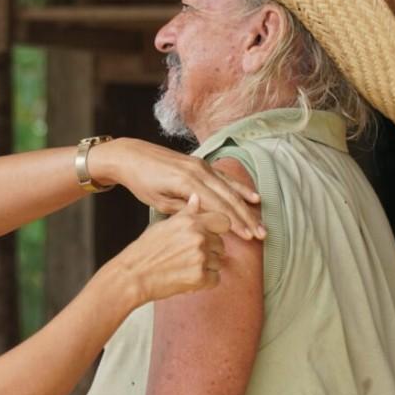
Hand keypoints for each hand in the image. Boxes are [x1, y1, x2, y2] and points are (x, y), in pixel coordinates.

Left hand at [88, 137, 263, 239]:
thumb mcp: (159, 201)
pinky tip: (253, 197)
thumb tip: (208, 218)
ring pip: (230, 189)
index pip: (218, 206)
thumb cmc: (142, 182)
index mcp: (188, 182)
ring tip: (261, 223)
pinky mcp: (201, 164)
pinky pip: (225, 178)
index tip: (249, 238)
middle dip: (246, 218)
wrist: (133, 156)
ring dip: (247, 207)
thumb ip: (184, 209)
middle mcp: (199, 171)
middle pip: (229, 198)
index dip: (235, 223)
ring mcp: (202, 165)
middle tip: (261, 235)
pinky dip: (240, 188)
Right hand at [110, 195, 228, 303]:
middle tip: (188, 256)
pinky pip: (215, 279)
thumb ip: (186, 213)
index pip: (223, 222)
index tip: (210, 236)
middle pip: (220, 245)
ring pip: (218, 263)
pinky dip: (204, 281)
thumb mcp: (164, 225)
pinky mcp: (200, 277)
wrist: (133, 275)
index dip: (217, 230)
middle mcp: (198, 237)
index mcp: (190, 222)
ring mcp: (200, 257)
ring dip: (206, 267)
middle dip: (209, 251)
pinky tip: (188, 277)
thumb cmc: (145, 251)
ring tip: (185, 267)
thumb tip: (196, 198)